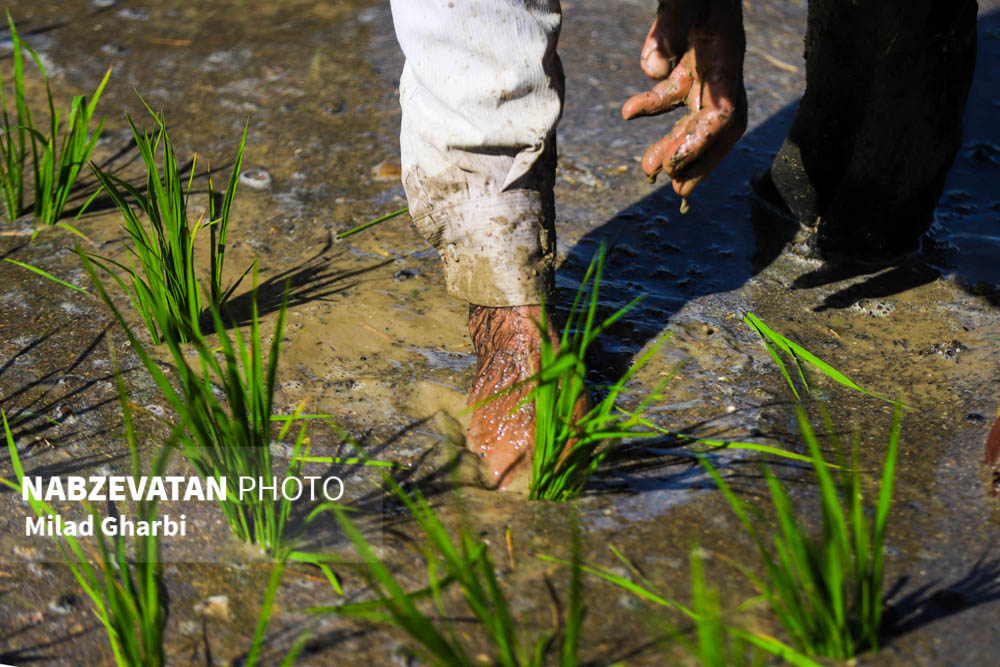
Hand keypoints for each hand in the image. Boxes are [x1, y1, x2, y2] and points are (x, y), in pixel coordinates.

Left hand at [622, 0, 746, 197]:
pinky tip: (626, 113)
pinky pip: (675, 93)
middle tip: (674, 188)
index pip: (725, 112)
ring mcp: (706, 64)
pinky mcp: (689, 59)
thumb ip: (667, 27)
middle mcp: (721, 65)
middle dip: (697, 158)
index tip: (676, 166)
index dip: (703, 143)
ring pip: (695, 115)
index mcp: (726, 54)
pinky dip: (652, 106)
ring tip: (649, 168)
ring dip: (674, 142)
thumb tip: (651, 70)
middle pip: (716, 125)